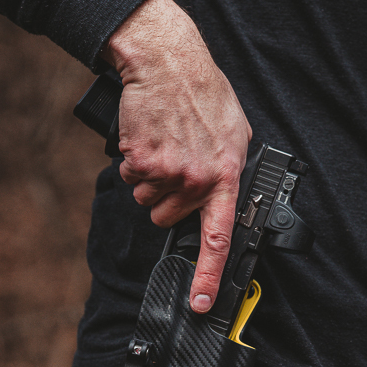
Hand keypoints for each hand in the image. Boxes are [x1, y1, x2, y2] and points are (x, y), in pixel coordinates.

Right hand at [102, 0, 251, 312]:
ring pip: (148, 200)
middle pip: (169, 218)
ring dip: (152, 178)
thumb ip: (230, 171)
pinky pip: (131, 178)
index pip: (218, 239)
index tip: (201, 303)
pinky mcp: (140, 161)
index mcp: (224, 177)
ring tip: (165, 144)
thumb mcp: (235, 133)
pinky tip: (150, 138)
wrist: (168, 62)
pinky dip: (136, 163)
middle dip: (169, 196)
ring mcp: (166, 172)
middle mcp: (196, 180)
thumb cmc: (204, 95)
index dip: (208, 276)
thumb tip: (229, 201)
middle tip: (178, 161)